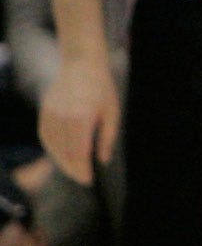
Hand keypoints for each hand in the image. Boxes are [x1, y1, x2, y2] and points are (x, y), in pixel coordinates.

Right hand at [38, 53, 114, 186]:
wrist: (81, 65)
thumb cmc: (101, 88)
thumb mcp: (112, 112)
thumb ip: (107, 137)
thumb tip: (103, 160)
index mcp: (82, 118)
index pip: (79, 152)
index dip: (82, 169)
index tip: (88, 180)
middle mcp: (63, 118)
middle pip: (65, 152)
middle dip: (73, 169)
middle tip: (82, 179)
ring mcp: (51, 115)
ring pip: (53, 146)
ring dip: (62, 161)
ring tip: (74, 170)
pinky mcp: (44, 112)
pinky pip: (45, 136)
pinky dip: (52, 149)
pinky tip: (61, 155)